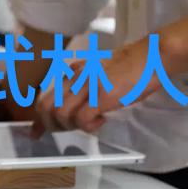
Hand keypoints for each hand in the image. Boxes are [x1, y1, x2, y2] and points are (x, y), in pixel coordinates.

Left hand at [34, 40, 160, 133]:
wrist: (151, 56)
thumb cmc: (129, 69)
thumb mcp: (97, 76)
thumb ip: (82, 89)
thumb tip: (74, 109)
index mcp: (72, 74)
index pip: (45, 98)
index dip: (38, 120)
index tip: (36, 132)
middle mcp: (75, 78)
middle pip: (46, 108)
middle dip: (52, 126)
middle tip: (70, 129)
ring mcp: (87, 86)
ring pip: (60, 114)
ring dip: (72, 127)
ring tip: (90, 124)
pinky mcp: (102, 95)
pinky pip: (82, 119)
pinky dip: (89, 127)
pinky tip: (102, 120)